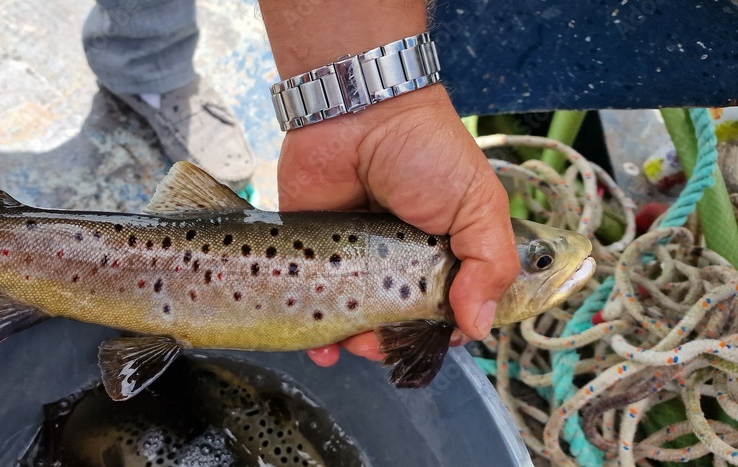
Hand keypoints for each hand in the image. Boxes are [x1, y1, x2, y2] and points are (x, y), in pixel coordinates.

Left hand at [277, 86, 519, 366]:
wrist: (358, 110)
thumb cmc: (426, 152)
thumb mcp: (479, 205)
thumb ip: (490, 265)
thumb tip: (479, 326)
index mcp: (444, 253)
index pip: (447, 311)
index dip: (441, 333)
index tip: (433, 339)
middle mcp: (399, 262)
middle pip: (397, 325)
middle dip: (392, 344)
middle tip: (384, 342)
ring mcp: (353, 258)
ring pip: (353, 321)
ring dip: (353, 344)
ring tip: (352, 342)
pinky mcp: (312, 251)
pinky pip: (310, 301)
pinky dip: (314, 333)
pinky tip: (319, 348)